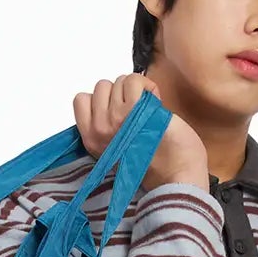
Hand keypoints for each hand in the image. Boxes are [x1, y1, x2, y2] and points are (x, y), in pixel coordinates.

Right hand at [73, 74, 208, 191]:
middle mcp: (99, 129)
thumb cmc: (151, 162)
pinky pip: (134, 80)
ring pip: (119, 81)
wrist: (176, 176)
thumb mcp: (114, 147)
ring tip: (146, 111)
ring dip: (135, 90)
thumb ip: (104, 126)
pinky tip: (156, 102)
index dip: (101, 99)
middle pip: (102, 87)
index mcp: (91, 139)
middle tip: (135, 113)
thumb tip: (109, 100)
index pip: (81, 100)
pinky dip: (147, 86)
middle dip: (120, 93)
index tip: (118, 112)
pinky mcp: (136, 110)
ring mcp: (116, 118)